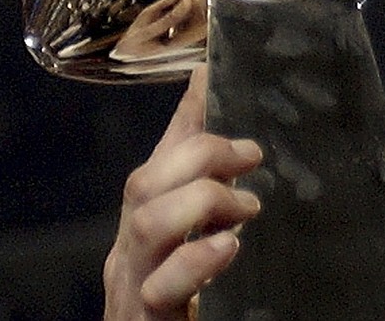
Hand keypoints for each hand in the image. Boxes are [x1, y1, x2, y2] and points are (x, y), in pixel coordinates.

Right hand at [103, 66, 263, 319]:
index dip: (189, 118)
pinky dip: (195, 260)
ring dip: (201, 201)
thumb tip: (217, 98)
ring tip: (248, 208)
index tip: (221, 86)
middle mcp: (132, 254)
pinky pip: (159, 288)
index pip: (159, 158)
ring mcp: (134, 288)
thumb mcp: (206, 235)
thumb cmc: (190, 301)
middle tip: (251, 157)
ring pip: (144, 226)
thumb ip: (214, 179)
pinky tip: (228, 248)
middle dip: (199, 156)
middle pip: (142, 184)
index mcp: (146, 227)